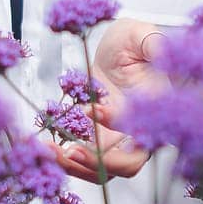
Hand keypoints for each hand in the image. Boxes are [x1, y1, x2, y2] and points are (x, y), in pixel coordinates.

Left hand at [51, 19, 168, 182]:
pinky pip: (83, 159)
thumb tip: (161, 51)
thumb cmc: (132, 40)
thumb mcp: (140, 34)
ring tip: (48, 151)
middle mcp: (141, 131)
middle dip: (100, 163)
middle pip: (128, 164)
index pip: (144, 129)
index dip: (118, 124)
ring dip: (75, 165)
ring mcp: (118, 140)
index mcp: (157, 109)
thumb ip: (152, 42)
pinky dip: (63, 158)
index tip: (91, 109)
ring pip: (103, 169)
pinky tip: (42, 145)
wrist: (115, 51)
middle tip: (73, 152)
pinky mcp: (97, 141)